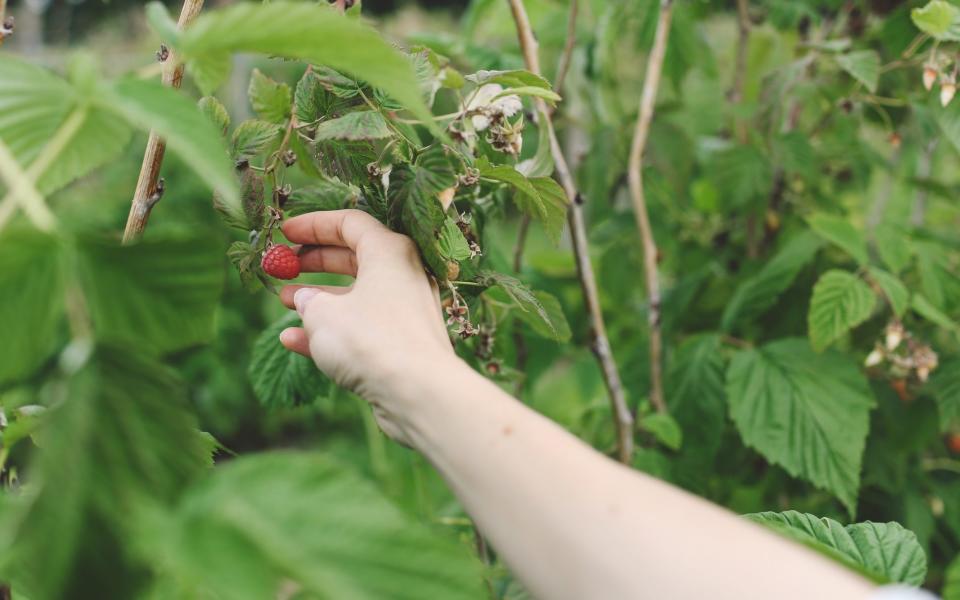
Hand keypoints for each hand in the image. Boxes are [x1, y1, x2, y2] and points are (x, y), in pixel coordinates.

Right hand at [278, 209, 453, 444]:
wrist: (417, 392)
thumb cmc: (371, 340)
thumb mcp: (323, 313)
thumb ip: (308, 299)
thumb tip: (304, 298)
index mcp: (390, 251)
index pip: (350, 223)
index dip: (313, 225)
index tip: (285, 231)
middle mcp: (403, 276)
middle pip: (353, 257)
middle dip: (314, 261)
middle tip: (284, 264)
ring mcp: (404, 311)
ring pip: (356, 296)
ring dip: (318, 298)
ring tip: (284, 299)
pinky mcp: (401, 343)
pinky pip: (362, 328)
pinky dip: (331, 331)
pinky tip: (293, 340)